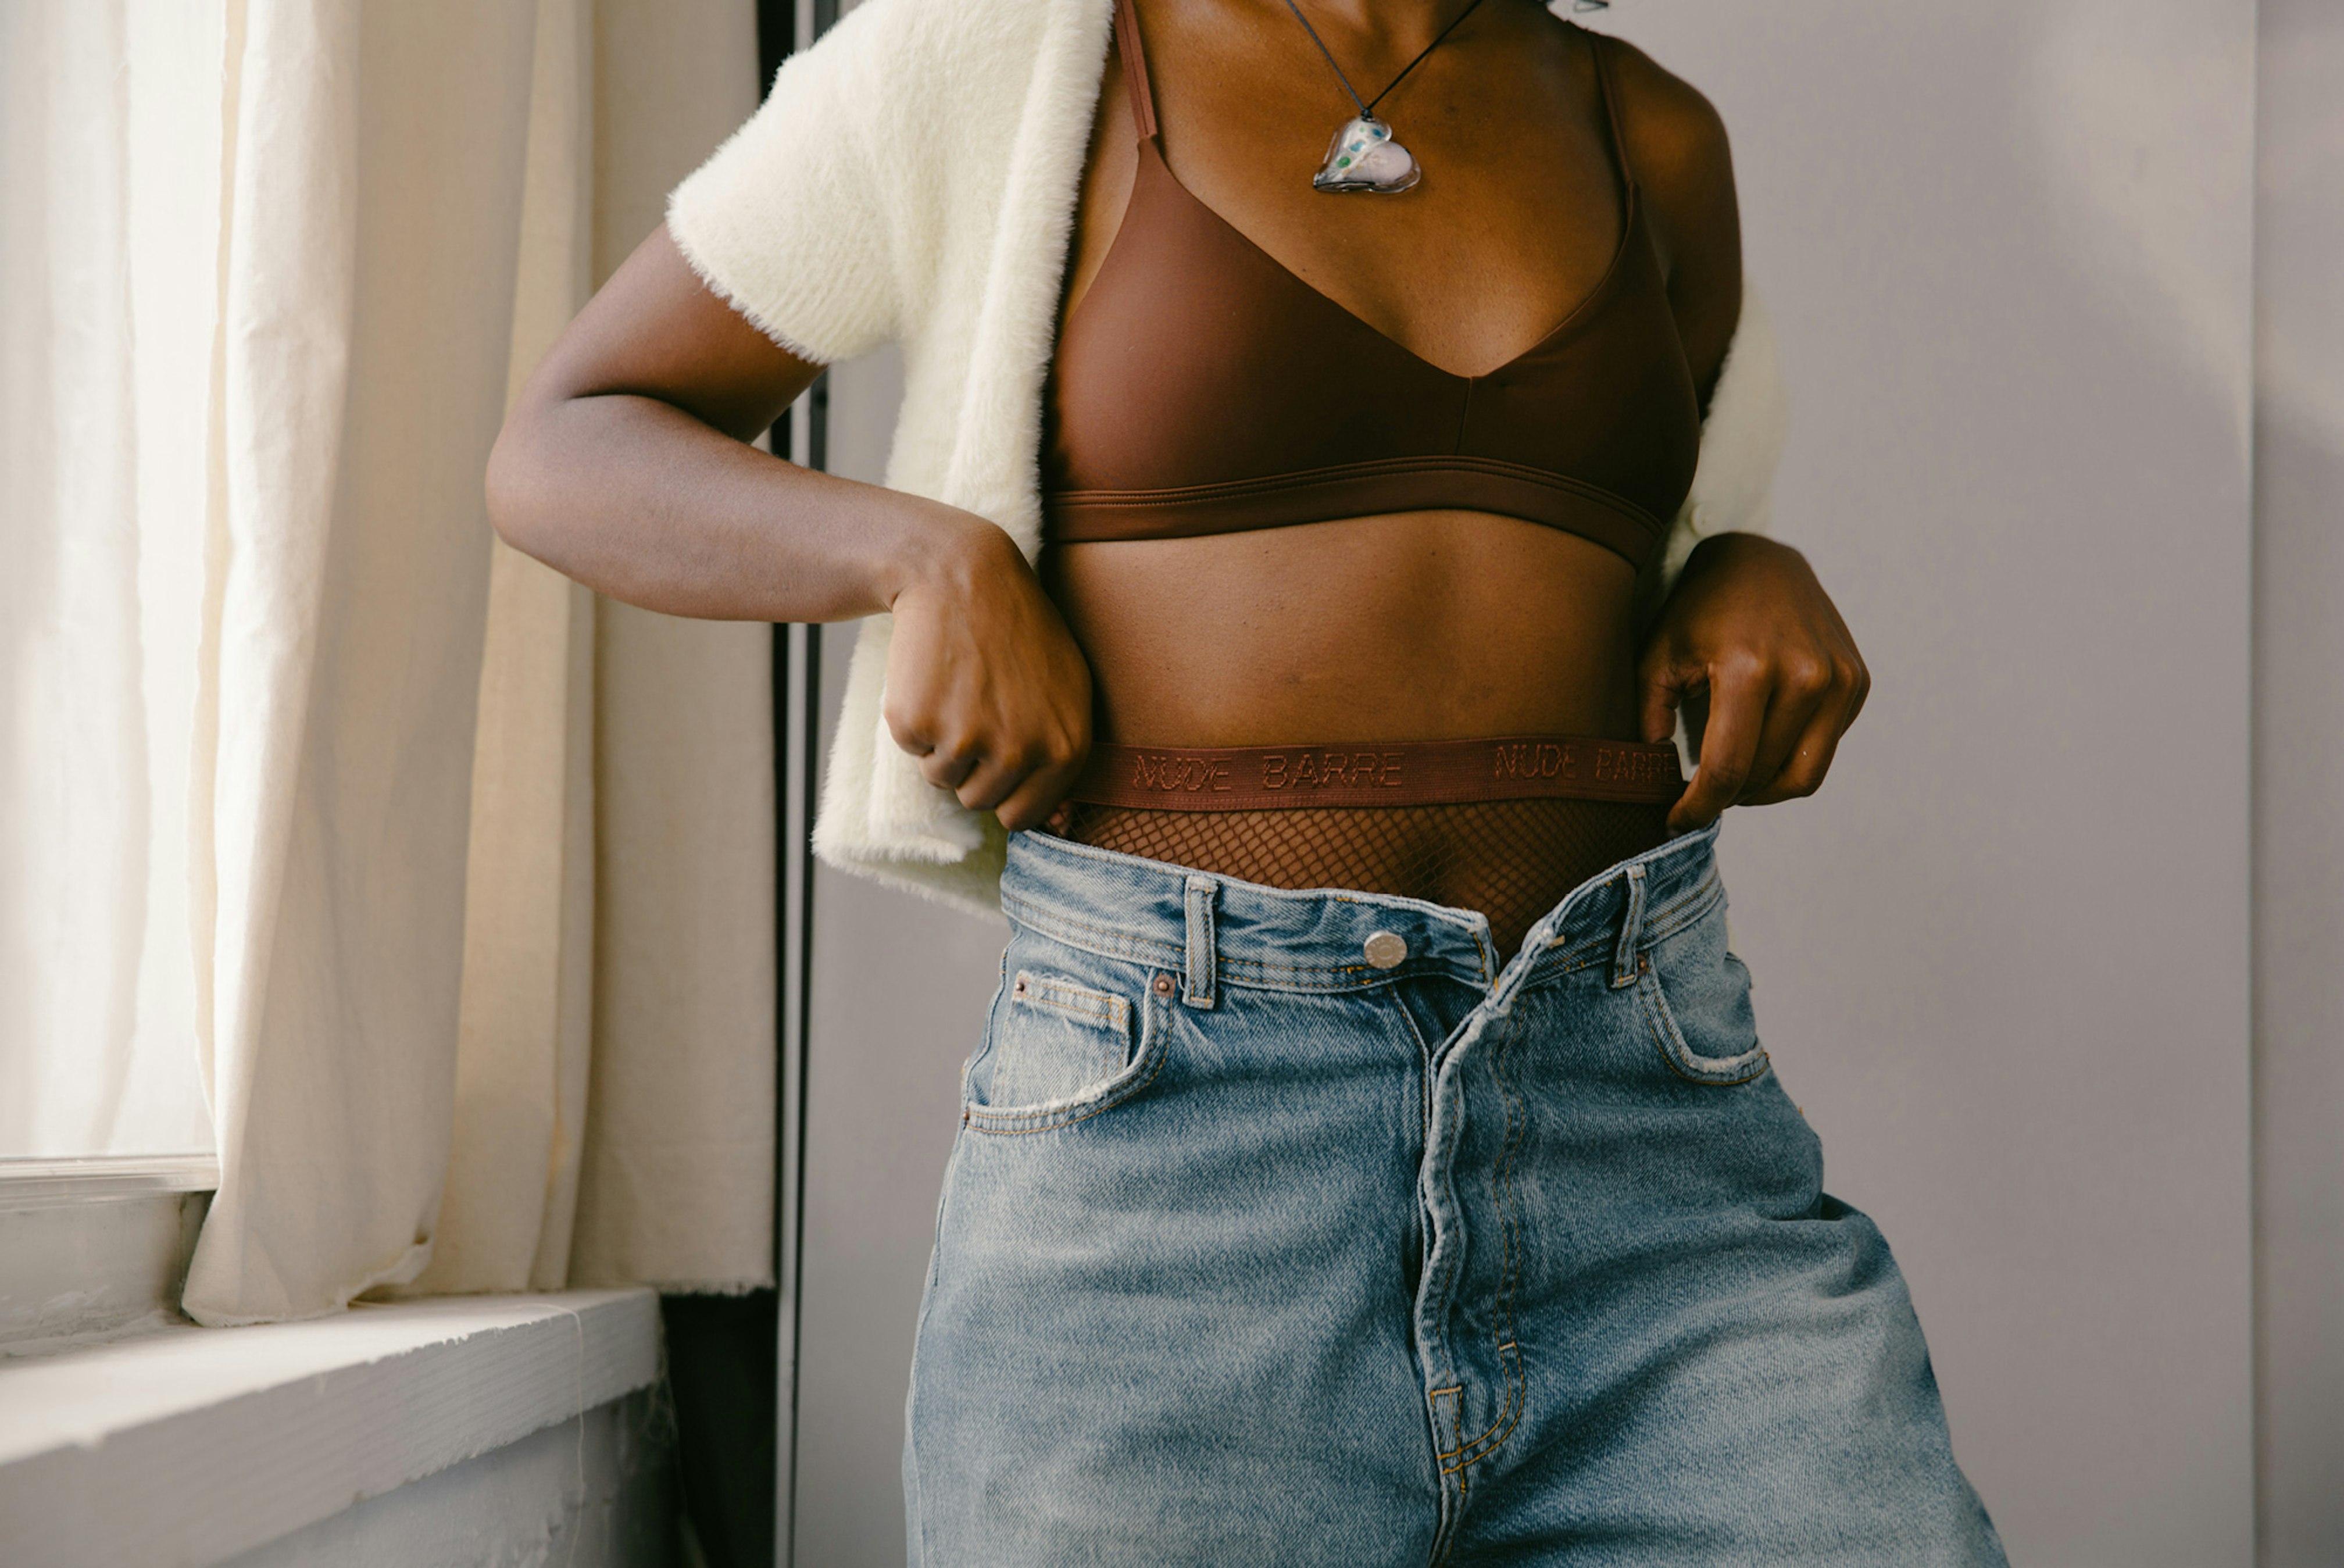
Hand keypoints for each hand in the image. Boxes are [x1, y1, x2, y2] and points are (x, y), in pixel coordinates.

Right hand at [882, 516, 1093, 831]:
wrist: (963, 575)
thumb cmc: (1018, 631)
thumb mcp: (1068, 687)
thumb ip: (1063, 751)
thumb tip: (1054, 823)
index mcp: (1066, 749)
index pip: (1022, 816)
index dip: (1004, 789)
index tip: (998, 754)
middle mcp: (1021, 753)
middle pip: (978, 801)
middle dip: (971, 763)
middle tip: (976, 705)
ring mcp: (968, 740)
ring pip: (941, 779)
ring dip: (941, 743)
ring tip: (958, 688)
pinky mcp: (919, 723)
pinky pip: (910, 749)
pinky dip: (914, 719)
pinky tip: (933, 677)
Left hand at [1638, 533, 1869, 833]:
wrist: (1760, 559)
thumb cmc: (1701, 609)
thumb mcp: (1659, 655)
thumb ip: (1649, 718)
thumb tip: (1651, 778)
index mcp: (1750, 668)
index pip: (1728, 768)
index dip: (1699, 807)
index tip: (1676, 820)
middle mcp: (1806, 674)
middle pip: (1764, 777)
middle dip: (1726, 796)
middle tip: (1698, 791)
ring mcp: (1840, 678)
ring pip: (1803, 776)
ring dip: (1763, 789)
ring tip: (1731, 776)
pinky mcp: (1856, 681)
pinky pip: (1824, 749)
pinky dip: (1790, 759)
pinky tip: (1761, 738)